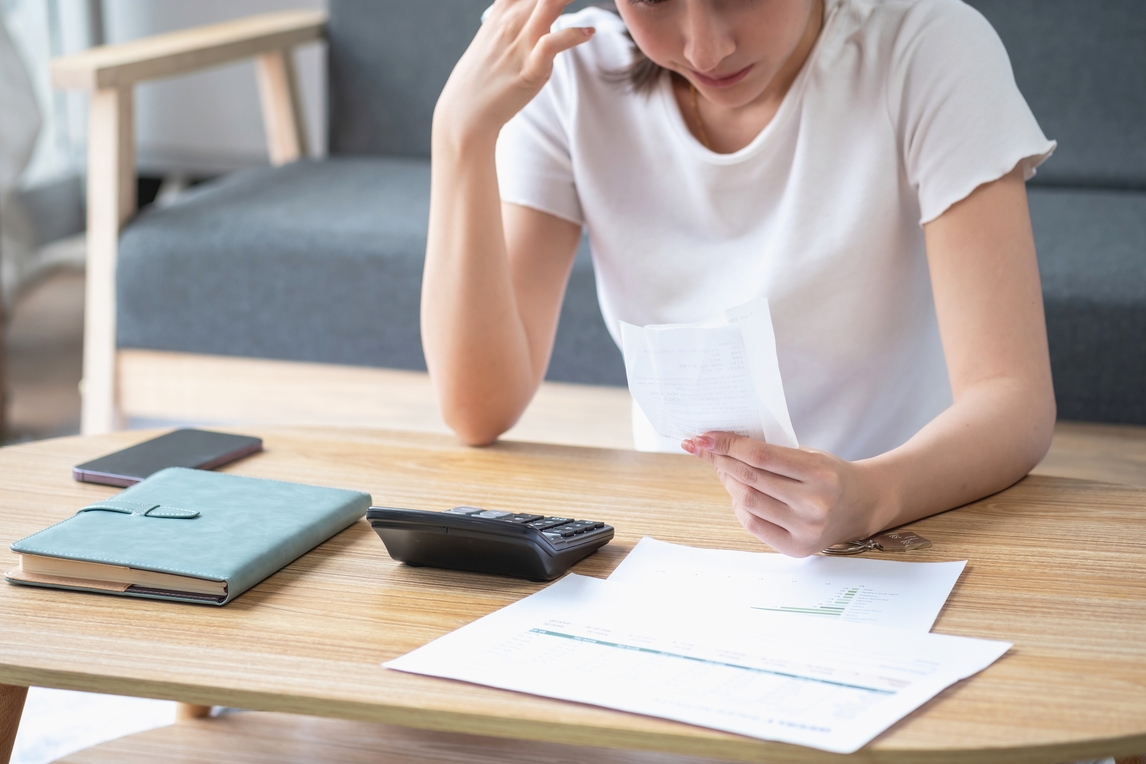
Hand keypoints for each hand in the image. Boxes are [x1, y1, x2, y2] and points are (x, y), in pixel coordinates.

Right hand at [435, 0, 594, 142]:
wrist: (466, 112)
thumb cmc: (484, 75)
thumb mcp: (497, 35)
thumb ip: (517, 17)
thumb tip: (535, 12)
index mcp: (504, 8)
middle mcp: (512, 20)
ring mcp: (520, 43)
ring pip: (549, 3)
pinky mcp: (530, 69)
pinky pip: (552, 44)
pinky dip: (573, 35)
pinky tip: (588, 33)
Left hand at [682, 433, 887, 556]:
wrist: (862, 505)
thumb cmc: (830, 474)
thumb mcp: (809, 455)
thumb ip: (772, 453)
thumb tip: (722, 447)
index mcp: (820, 473)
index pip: (761, 456)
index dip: (727, 445)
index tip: (703, 437)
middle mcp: (814, 504)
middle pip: (750, 479)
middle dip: (720, 460)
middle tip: (704, 448)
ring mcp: (806, 529)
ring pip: (747, 502)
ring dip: (728, 482)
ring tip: (722, 468)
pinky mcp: (797, 548)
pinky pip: (753, 524)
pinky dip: (739, 506)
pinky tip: (738, 493)